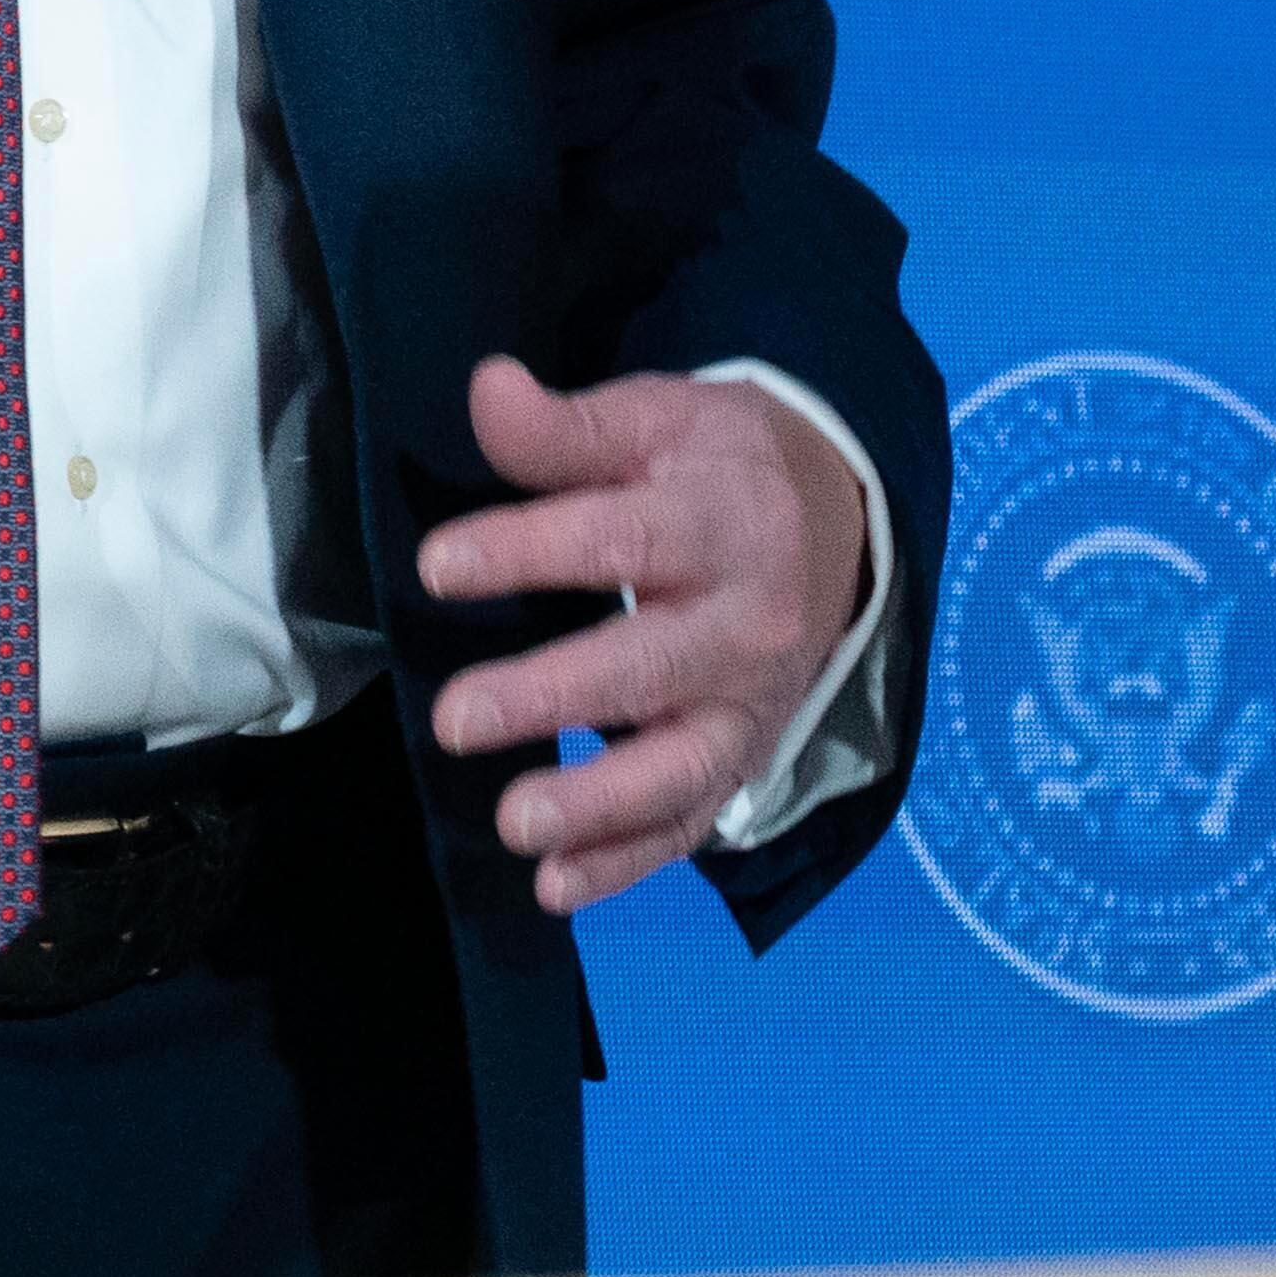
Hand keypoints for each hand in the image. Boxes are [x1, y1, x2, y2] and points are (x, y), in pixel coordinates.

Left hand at [419, 356, 873, 914]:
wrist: (838, 521)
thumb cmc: (712, 465)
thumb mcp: (653, 421)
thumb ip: (566, 427)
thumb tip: (487, 390)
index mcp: (718, 523)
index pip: (618, 539)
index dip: (527, 551)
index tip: (438, 566)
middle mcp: (745, 624)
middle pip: (648, 666)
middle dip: (552, 697)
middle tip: (454, 719)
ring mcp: (749, 704)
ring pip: (680, 766)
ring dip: (597, 805)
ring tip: (515, 826)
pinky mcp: (742, 759)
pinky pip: (690, 820)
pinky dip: (626, 864)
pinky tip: (554, 886)